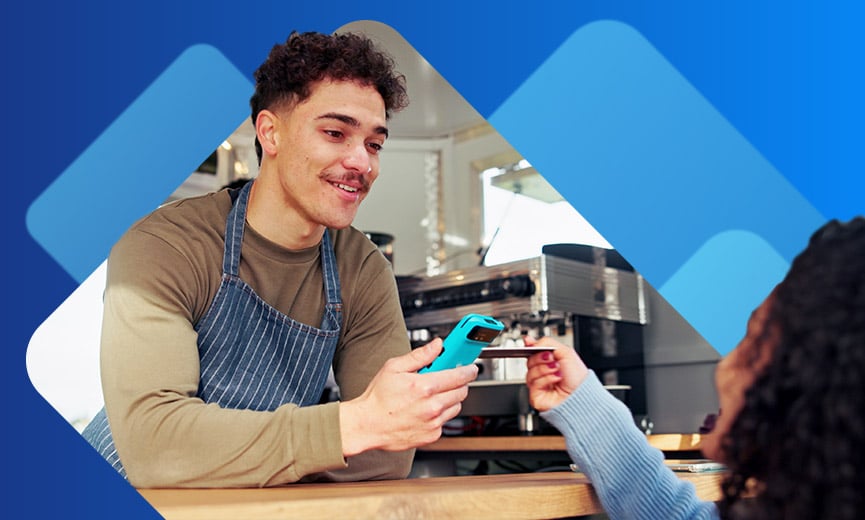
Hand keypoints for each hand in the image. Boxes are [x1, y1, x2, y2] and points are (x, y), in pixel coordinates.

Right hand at [339, 338, 478, 455]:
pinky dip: (441, 414)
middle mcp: (432, 406)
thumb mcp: (394, 367)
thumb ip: (420, 355)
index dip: (468, 369)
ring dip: (451, 398)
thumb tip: (437, 345)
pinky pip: (446, 421)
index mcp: (424, 387)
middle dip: (459, 383)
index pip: (459, 375)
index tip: (471, 366)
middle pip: (462, 391)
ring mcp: (433, 423)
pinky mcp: (432, 435)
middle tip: (449, 378)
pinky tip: (426, 409)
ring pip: (456, 406)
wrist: (368, 425)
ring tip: (433, 394)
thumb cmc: (378, 398)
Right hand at [524, 336, 588, 411]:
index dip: (529, 347)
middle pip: (529, 361)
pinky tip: (556, 378)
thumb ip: (547, 343)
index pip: (533, 352)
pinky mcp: (536, 395)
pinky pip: (533, 383)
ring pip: (530, 372)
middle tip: (551, 358)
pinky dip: (546, 379)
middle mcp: (542, 372)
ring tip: (557, 370)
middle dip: (540, 358)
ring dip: (545, 369)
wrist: (582, 394)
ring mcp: (539, 384)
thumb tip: (531, 342)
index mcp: (548, 361)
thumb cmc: (578, 378)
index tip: (529, 343)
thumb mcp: (566, 352)